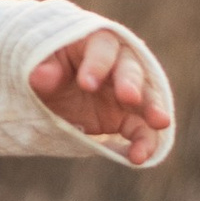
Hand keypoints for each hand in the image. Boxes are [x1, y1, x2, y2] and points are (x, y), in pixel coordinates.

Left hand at [30, 28, 169, 162]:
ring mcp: (126, 92)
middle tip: (129, 97)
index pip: (102, 49)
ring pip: (147, 98)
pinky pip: (142, 129)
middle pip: (130, 69)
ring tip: (160, 123)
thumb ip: (43, 69)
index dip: (96, 64)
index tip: (85, 84)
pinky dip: (144, 142)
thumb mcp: (40, 66)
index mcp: (94, 43)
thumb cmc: (48, 69)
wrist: (52, 91)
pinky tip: (139, 157)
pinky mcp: (128, 118)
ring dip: (154, 110)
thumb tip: (39, 75)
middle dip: (131, 83)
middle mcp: (117, 64)